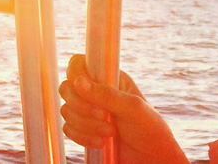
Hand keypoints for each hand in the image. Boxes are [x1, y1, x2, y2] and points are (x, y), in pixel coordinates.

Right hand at [59, 54, 187, 163]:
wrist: (151, 159)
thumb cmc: (150, 131)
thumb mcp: (134, 109)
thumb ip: (107, 95)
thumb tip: (78, 81)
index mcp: (109, 79)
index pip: (79, 64)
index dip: (75, 74)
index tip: (83, 88)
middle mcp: (95, 93)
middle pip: (67, 88)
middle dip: (82, 106)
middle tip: (104, 116)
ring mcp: (88, 112)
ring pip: (66, 110)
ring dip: (85, 124)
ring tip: (109, 133)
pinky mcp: (83, 130)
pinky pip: (68, 129)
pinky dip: (81, 136)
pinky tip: (100, 143)